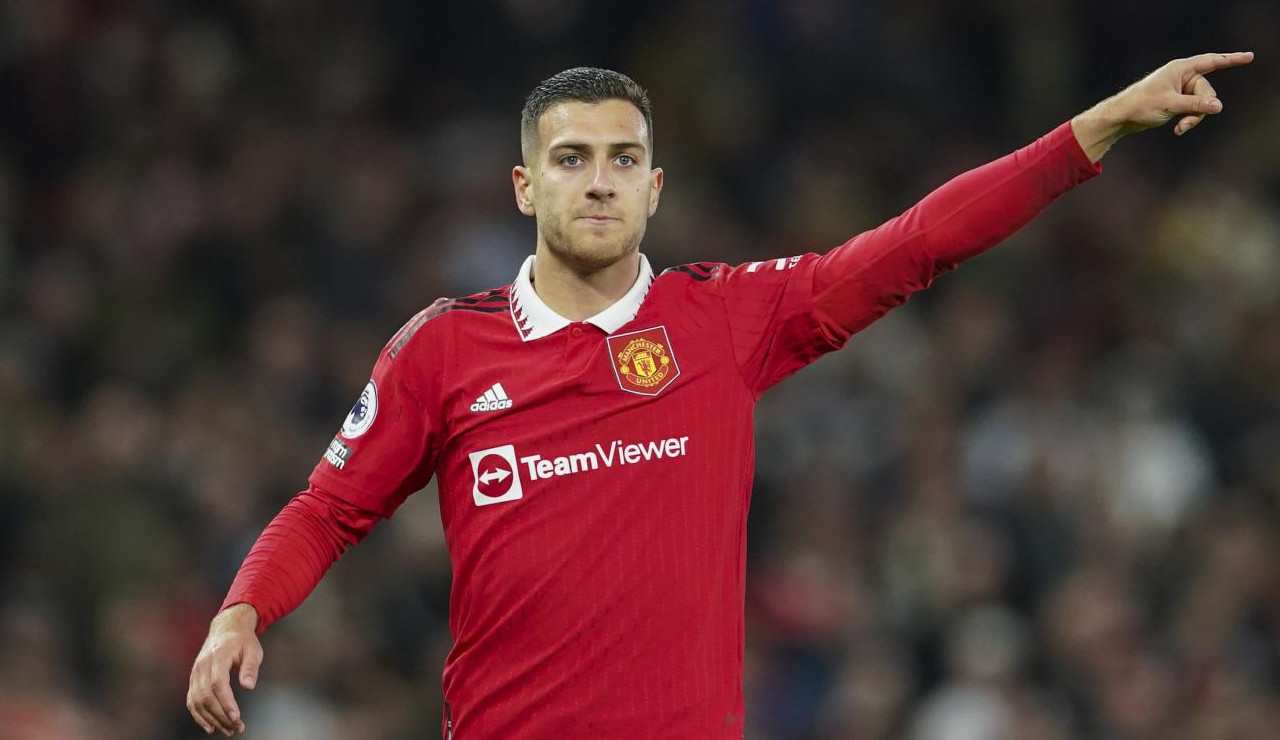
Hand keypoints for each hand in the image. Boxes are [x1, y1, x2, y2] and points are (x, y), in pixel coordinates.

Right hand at [187, 604, 262, 735]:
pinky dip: (198, 715)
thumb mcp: (253, 650)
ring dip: (211, 719)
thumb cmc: (243, 641)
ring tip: (227, 730)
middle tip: (236, 728)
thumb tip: (249, 686)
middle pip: (206, 695)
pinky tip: (210, 727)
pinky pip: (192, 700)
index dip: (226, 702)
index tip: (236, 717)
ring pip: (197, 701)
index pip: (218, 683)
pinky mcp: (193, 679)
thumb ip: (250, 667)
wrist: (226, 629)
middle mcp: (202, 666)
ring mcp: (195, 673)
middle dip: (221, 715)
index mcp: (218, 656)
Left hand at [1071, 51, 1253, 161]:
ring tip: (1179, 129)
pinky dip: (1187, 120)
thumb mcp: (1171, 105)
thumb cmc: (1141, 105)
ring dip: (1193, 118)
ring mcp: (1180, 89)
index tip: (1249, 57)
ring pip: (1201, 104)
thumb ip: (1195, 105)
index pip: (1212, 62)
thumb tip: (1218, 106)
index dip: (1231, 60)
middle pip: (1207, 91)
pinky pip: (1193, 110)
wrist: (1121, 117)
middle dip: (1200, 108)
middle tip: (1185, 123)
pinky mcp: (1177, 101)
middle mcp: (1182, 76)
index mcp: (1181, 69)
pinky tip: (1177, 130)